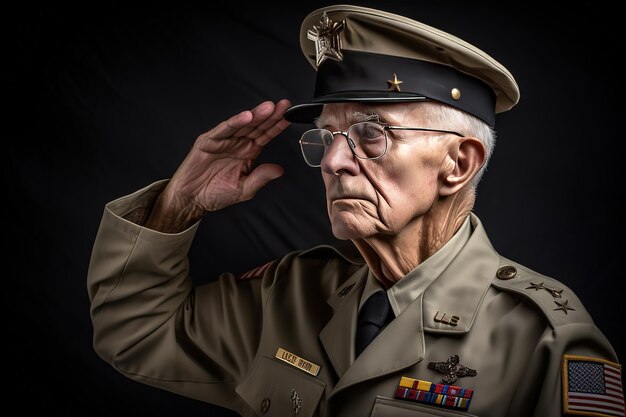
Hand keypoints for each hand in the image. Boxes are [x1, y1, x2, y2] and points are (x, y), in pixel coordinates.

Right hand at [145, 100, 290, 232]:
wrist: (192, 199)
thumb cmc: (215, 193)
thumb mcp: (244, 189)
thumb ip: (261, 178)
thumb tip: (280, 170)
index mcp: (248, 152)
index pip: (266, 135)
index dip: (277, 126)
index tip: (289, 117)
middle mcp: (237, 143)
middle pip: (257, 126)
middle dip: (270, 116)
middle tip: (284, 106)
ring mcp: (223, 140)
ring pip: (242, 125)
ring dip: (255, 115)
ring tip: (269, 108)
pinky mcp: (208, 141)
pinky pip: (224, 130)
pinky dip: (234, 122)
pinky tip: (246, 117)